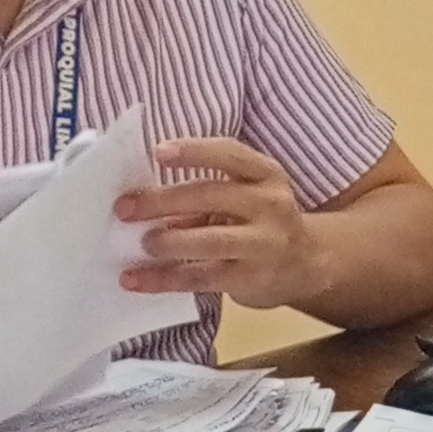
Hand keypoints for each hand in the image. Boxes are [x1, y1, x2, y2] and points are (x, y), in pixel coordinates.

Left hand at [121, 137, 324, 312]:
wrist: (307, 263)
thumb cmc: (261, 220)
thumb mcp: (249, 193)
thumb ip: (208, 190)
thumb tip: (144, 200)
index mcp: (266, 174)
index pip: (230, 154)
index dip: (194, 152)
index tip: (158, 152)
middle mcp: (269, 204)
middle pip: (211, 196)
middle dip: (163, 201)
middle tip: (125, 208)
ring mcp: (263, 244)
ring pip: (209, 240)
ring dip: (168, 242)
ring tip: (143, 243)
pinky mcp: (251, 278)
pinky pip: (200, 278)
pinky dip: (163, 279)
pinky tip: (135, 279)